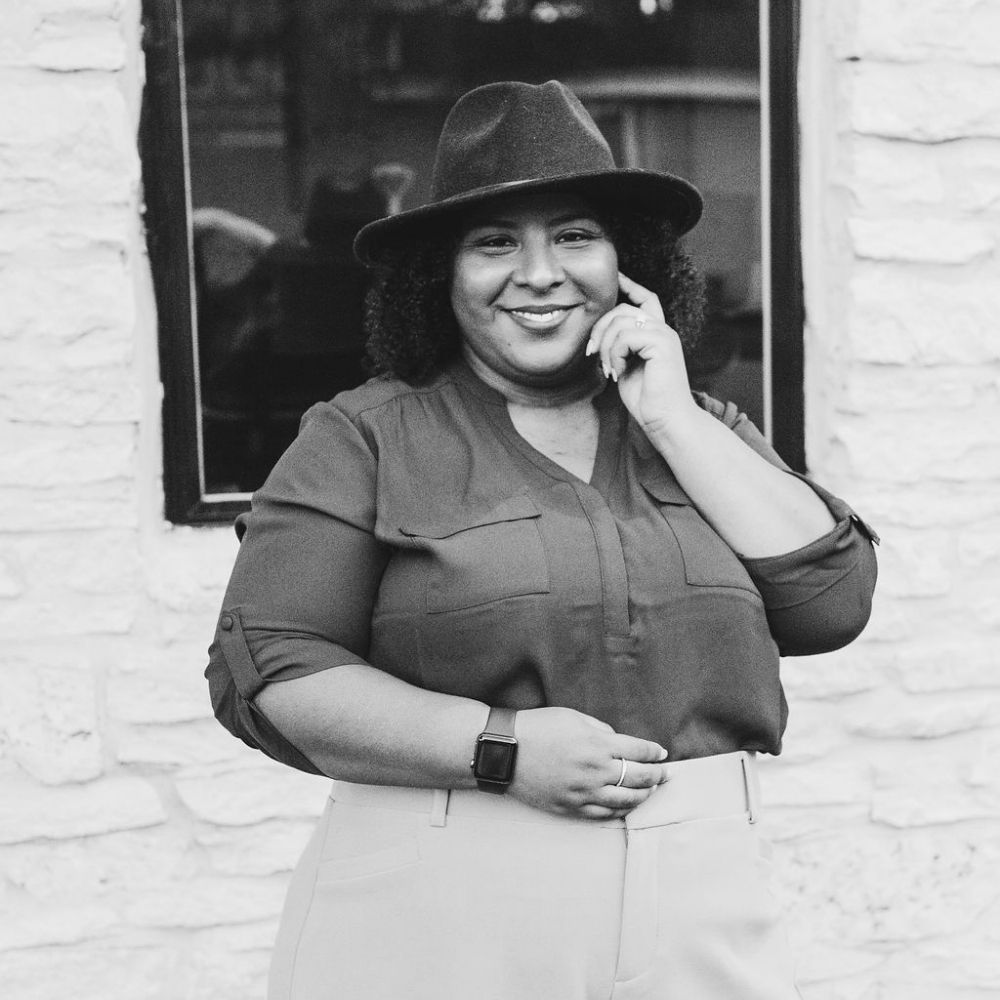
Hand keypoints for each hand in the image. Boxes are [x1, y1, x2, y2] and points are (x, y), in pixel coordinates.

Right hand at [508, 707, 669, 819]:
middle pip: (639, 777)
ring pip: (627, 800)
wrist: (505, 751)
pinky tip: (626, 805)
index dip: (654, 752)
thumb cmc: (538, 727)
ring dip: (644, 795)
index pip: (639, 750)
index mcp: (598, 744)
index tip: (661, 753)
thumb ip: (601, 729)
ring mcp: (584, 793)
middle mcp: (596, 771)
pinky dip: (620, 810)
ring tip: (650, 791)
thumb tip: (617, 741)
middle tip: (666, 774)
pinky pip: (604, 814)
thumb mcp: (573, 718)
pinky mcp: (571, 808)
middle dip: (657, 775)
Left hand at [586, 272, 698, 436]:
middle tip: (592, 355)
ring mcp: (664, 334)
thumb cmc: (647, 401)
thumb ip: (618, 348)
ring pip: (620, 321)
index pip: (645, 298)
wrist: (666, 421)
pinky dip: (614, 355)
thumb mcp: (626, 369)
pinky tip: (618, 373)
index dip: (629, 285)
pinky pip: (625, 336)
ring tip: (609, 370)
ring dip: (605, 347)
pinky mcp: (662, 343)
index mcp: (657, 334)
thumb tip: (597, 337)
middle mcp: (663, 330)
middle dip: (599, 329)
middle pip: (622, 309)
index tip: (615, 275)